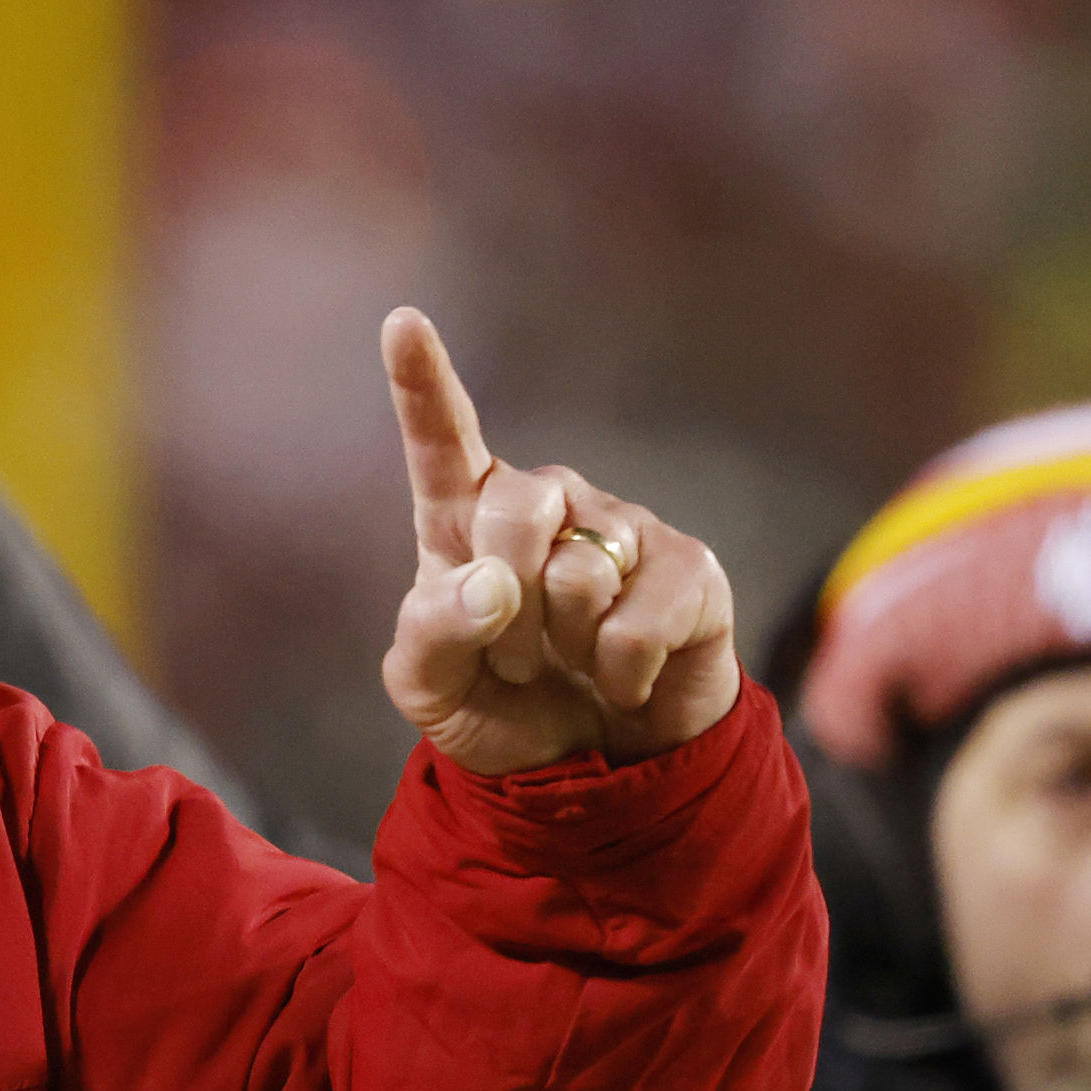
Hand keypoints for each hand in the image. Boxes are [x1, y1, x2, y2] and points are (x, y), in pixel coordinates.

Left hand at [376, 310, 738, 774]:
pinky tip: (621, 678)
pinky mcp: (688, 569)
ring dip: (562, 646)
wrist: (596, 767)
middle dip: (504, 602)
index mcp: (467, 520)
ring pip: (578, 573)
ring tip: (569, 665)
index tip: (402, 323)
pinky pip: (635, 622)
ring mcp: (622, 529)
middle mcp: (548, 504)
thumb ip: (429, 633)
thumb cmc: (503, 706)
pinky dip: (618, 672)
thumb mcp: (431, 690)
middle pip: (515, 506)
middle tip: (514, 656)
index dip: (423, 383)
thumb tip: (491, 585)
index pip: (443, 442)